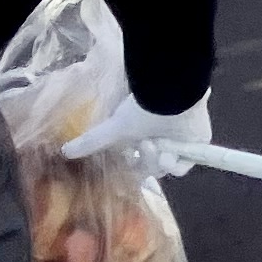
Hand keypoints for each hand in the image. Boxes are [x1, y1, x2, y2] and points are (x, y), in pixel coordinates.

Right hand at [63, 94, 211, 175]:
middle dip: (146, 159)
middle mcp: (162, 138)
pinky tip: (168, 153)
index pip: (138, 159)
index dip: (132, 165)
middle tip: (145, 144)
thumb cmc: (142, 109)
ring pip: (167, 165)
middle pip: (152, 165)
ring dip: (159, 159)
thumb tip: (64, 151)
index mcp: (143, 134)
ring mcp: (180, 141)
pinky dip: (176, 163)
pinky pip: (185, 165)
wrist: (171, 95)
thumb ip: (91, 141)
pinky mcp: (197, 143)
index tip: (127, 164)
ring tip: (155, 144)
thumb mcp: (113, 128)